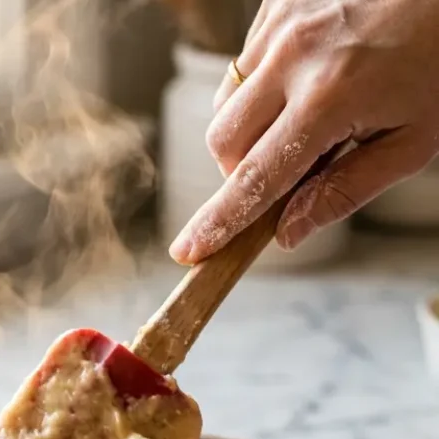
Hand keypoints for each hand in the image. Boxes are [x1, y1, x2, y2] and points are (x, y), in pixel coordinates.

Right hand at [170, 0, 438, 263]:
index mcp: (330, 98)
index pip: (255, 179)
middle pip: (223, 143)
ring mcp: (281, 22)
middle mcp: (293, 56)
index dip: (219, 221)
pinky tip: (307, 77)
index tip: (189, 250)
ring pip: (226, 103)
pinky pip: (245, 64)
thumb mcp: (412, 141)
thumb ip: (346, 191)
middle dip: (241, 172)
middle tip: (288, 171)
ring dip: (250, 129)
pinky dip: (263, 86)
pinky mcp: (278, 2)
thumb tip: (288, 232)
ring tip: (305, 116)